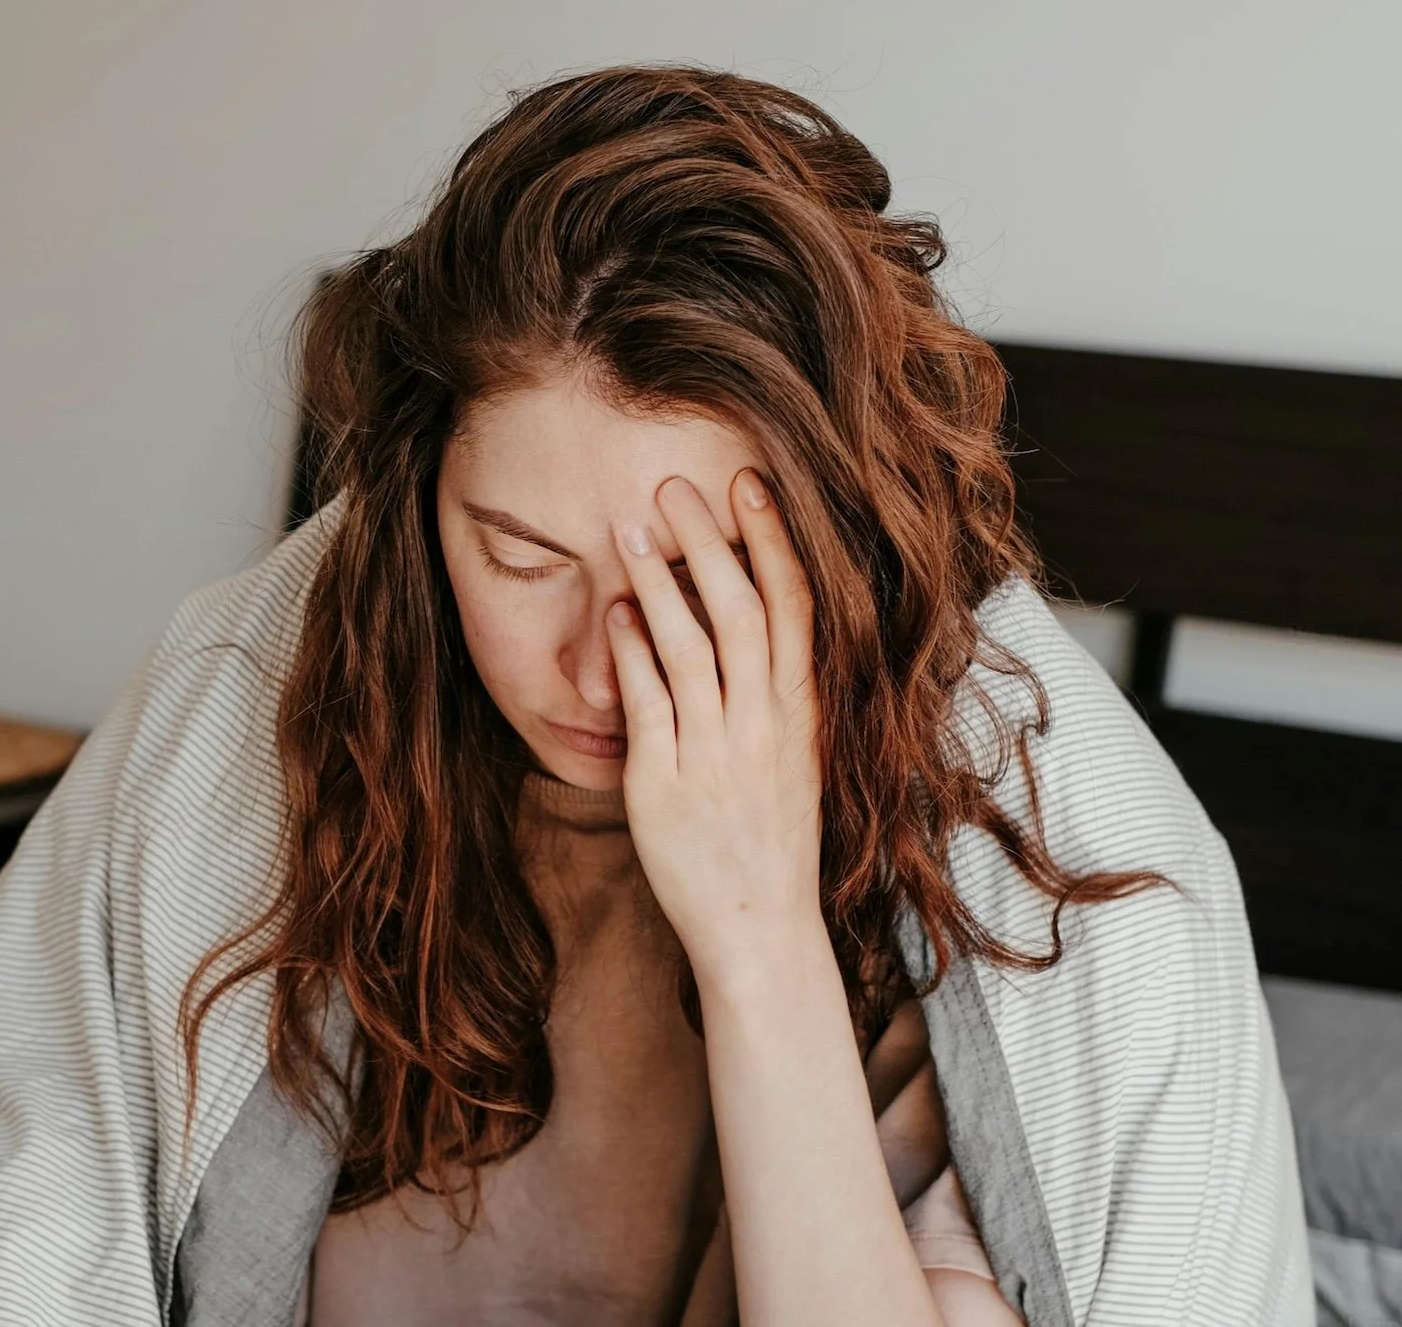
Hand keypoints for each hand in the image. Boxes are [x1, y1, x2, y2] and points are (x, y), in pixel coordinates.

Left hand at [605, 468, 823, 978]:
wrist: (760, 928)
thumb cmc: (769, 841)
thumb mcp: (792, 758)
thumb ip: (774, 694)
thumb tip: (746, 624)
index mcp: (799, 712)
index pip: (792, 607)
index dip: (772, 541)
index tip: (750, 485)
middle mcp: (762, 723)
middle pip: (738, 610)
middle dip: (709, 541)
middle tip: (676, 485)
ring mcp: (715, 751)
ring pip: (690, 646)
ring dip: (660, 582)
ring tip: (632, 531)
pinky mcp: (665, 781)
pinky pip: (648, 703)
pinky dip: (632, 652)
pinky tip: (614, 614)